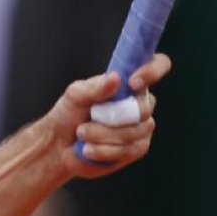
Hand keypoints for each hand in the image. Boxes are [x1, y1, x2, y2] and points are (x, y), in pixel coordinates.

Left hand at [47, 53, 170, 178]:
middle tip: (87, 119)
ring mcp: (142, 126)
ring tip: (82, 133)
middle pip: (143, 108)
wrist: (58, 144)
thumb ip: (94, 88)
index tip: (133, 83)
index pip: (157, 65)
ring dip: (100, 135)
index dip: (153, 71)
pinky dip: (103, 150)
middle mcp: (140, 102)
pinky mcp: (137, 147)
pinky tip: (89, 149)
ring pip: (133, 132)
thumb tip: (115, 77)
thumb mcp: (74, 96)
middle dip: (110, 118)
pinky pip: (129, 149)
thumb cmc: (68, 115)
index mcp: (127, 83)